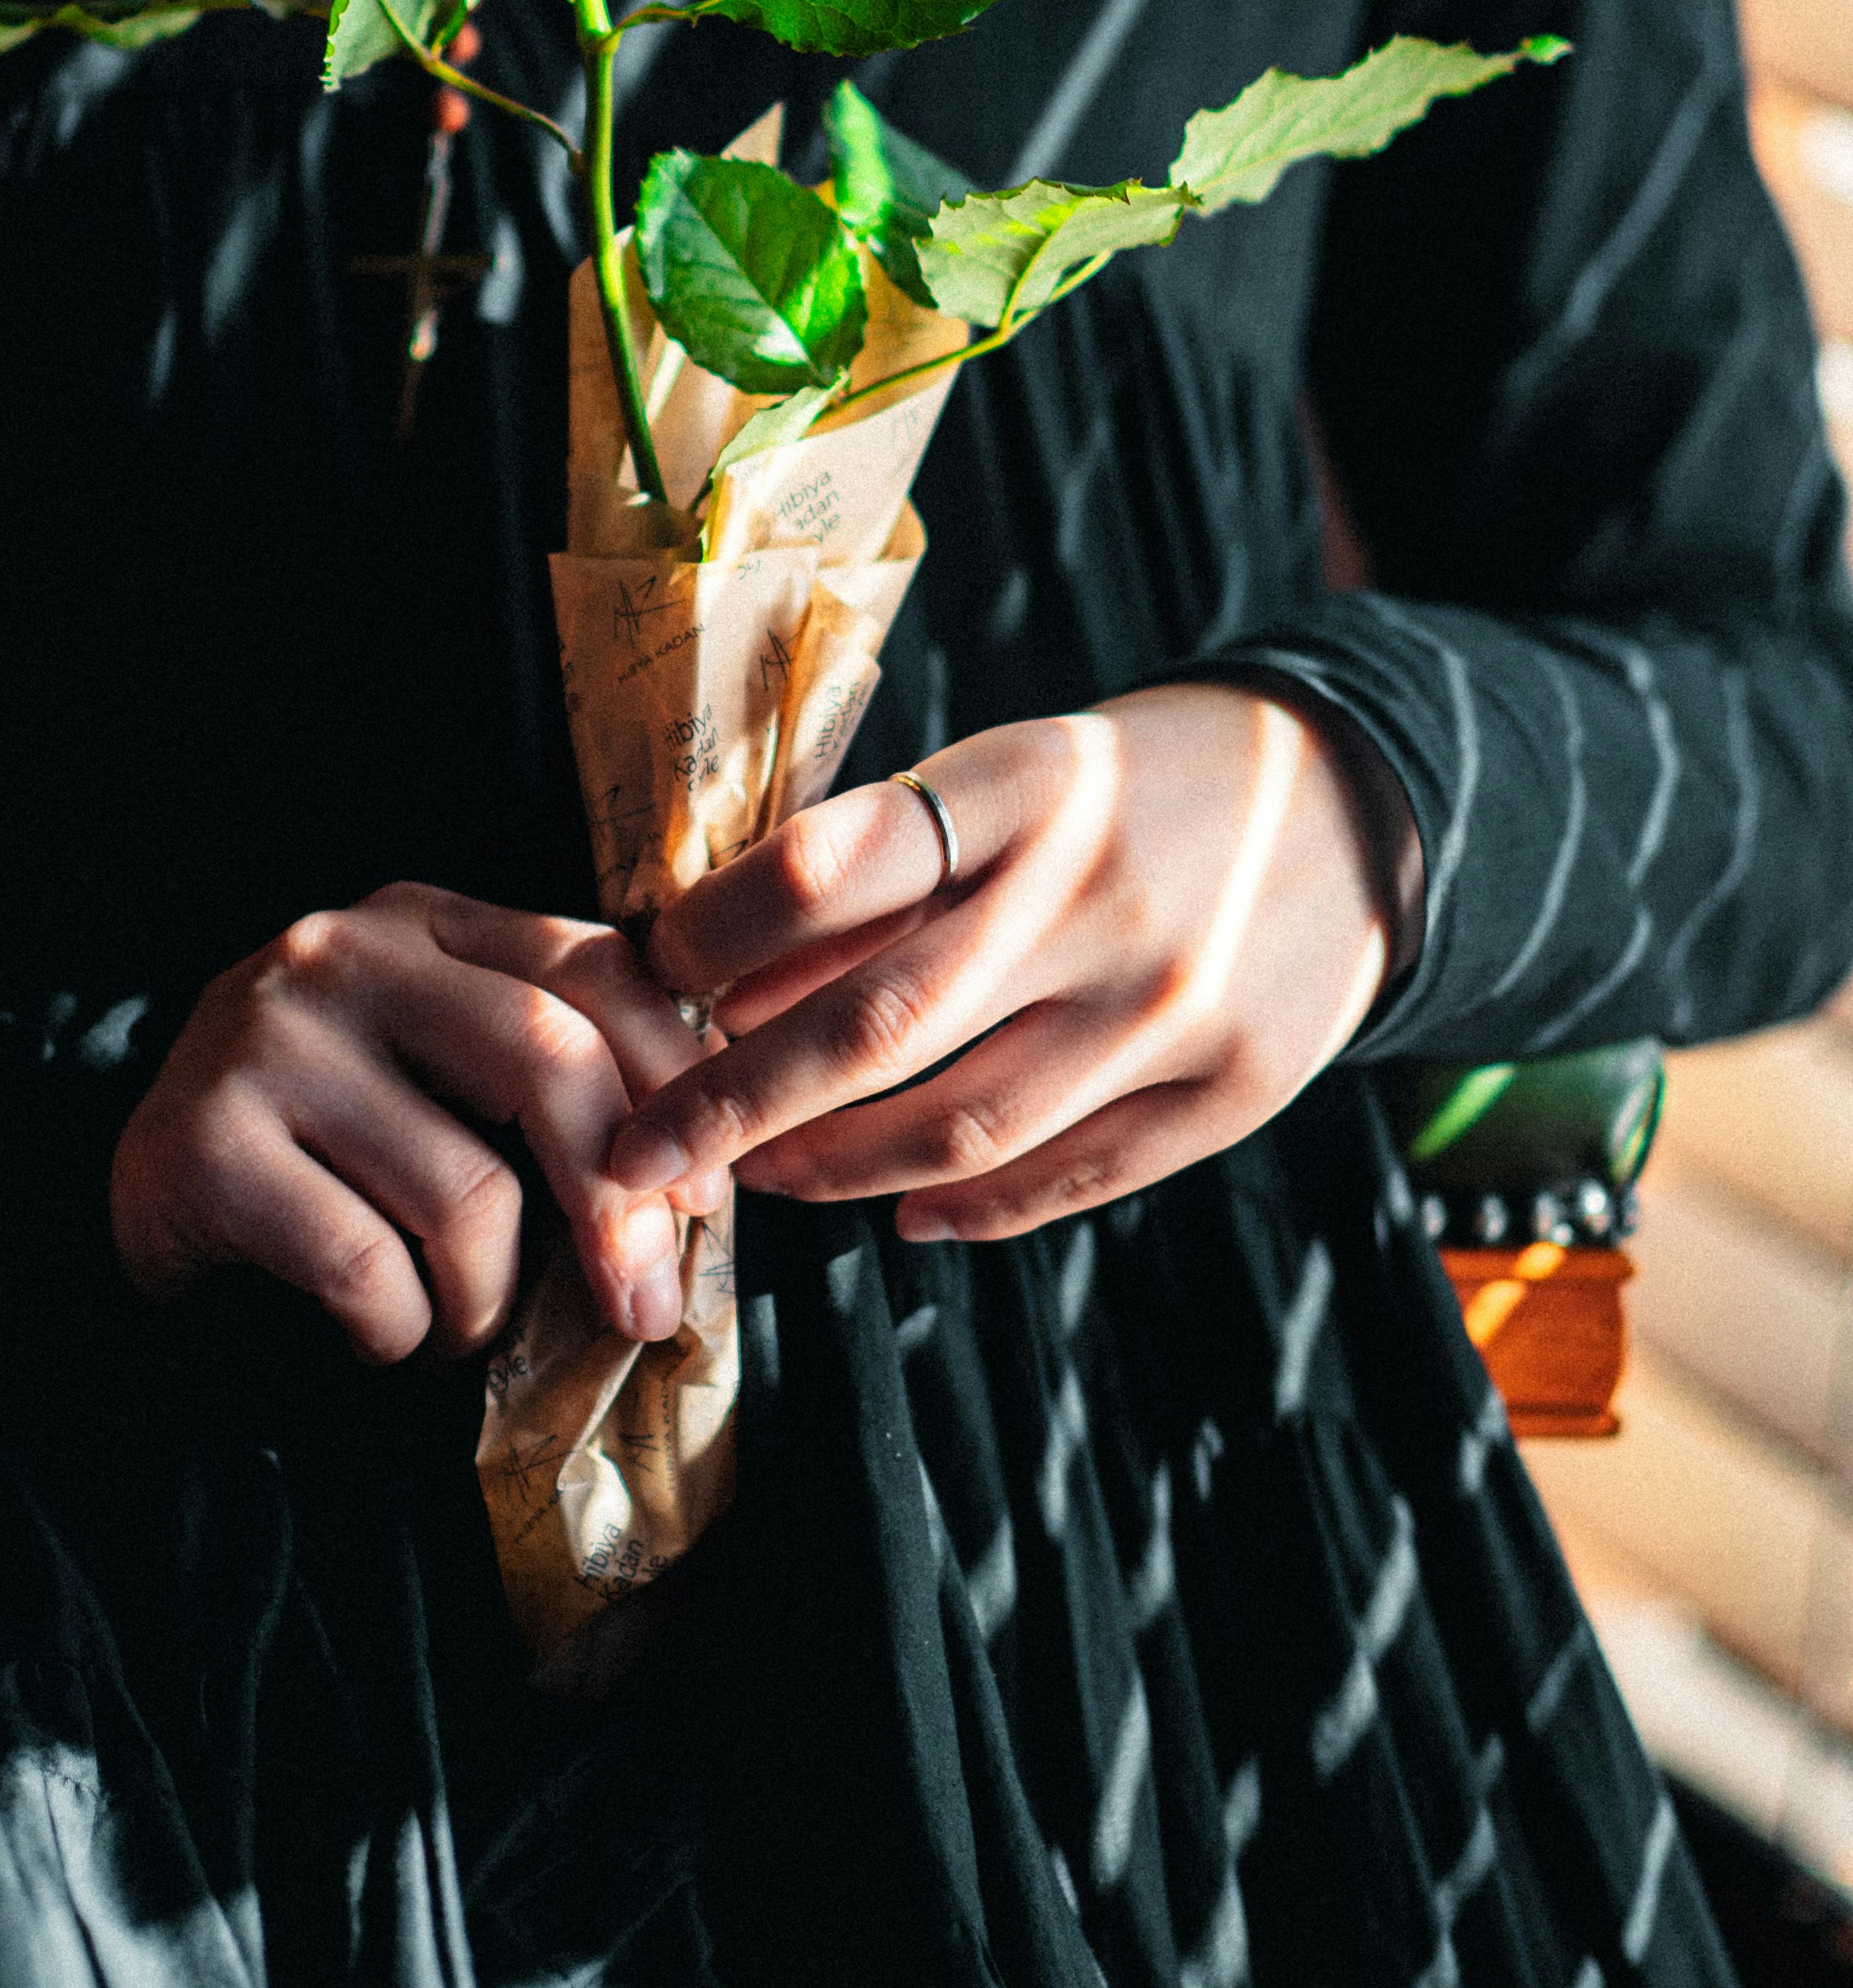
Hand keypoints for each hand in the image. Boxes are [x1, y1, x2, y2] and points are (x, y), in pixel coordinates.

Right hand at [110, 883, 723, 1362]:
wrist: (127, 1200)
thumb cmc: (324, 1153)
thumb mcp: (440, 1078)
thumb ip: (549, 1080)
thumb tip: (701, 1172)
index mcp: (421, 922)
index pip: (588, 963)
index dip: (671, 1080)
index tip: (705, 1193)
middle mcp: (340, 953)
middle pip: (542, 1057)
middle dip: (618, 1205)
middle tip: (644, 1306)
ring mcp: (265, 1042)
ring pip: (464, 1191)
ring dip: (486, 1301)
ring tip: (457, 1328)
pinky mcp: (203, 1145)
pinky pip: (367, 1267)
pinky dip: (399, 1334)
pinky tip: (379, 1337)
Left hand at [604, 686, 1405, 1238]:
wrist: (1351, 804)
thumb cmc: (1130, 791)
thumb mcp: (1013, 778)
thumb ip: (890, 871)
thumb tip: (727, 981)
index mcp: (1030, 781)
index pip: (834, 865)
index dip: (722, 932)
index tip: (650, 971)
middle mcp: (1101, 893)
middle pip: (879, 1025)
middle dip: (734, 1102)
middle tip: (636, 1149)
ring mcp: (1175, 1000)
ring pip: (962, 1128)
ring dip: (834, 1165)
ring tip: (759, 1173)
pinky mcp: (1236, 1085)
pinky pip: (1069, 1176)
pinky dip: (967, 1209)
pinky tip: (899, 1209)